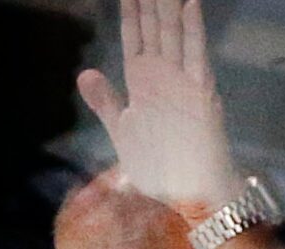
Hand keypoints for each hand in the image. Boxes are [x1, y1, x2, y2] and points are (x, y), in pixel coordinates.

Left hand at [77, 0, 241, 212]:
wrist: (187, 194)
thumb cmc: (158, 166)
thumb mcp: (123, 131)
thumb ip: (105, 102)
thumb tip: (84, 73)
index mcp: (142, 83)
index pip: (135, 38)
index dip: (130, 13)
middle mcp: (162, 76)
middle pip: (154, 28)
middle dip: (150, 2)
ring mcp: (182, 81)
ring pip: (174, 33)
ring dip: (169, 6)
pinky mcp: (200, 93)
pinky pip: (196, 57)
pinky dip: (193, 31)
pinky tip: (189, 5)